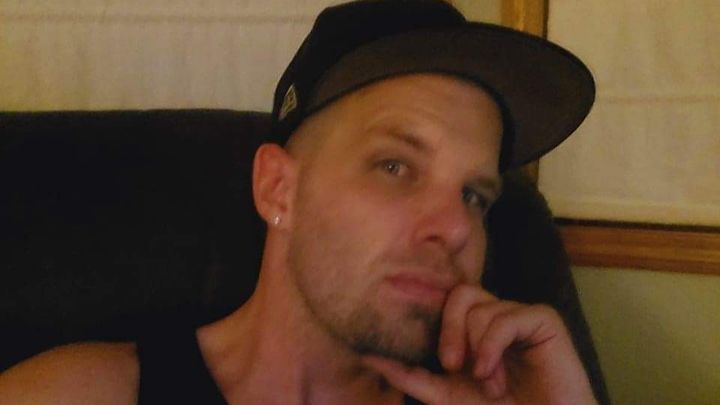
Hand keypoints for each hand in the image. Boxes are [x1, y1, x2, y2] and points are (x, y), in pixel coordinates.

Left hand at [362, 284, 596, 404]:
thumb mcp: (446, 394)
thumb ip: (411, 375)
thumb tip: (370, 356)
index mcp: (473, 327)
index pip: (445, 302)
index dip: (434, 321)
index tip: (432, 356)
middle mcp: (495, 315)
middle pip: (460, 293)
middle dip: (450, 330)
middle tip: (450, 365)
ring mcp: (519, 315)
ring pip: (480, 308)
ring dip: (477, 351)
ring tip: (490, 383)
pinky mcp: (542, 319)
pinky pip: (505, 317)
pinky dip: (492, 347)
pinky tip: (494, 375)